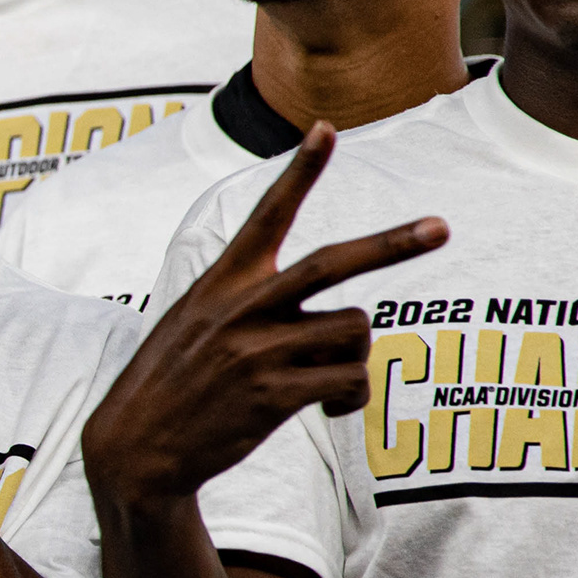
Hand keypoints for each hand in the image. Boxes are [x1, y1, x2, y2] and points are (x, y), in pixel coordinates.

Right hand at [86, 127, 447, 513]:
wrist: (136, 448)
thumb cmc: (173, 384)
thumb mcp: (195, 325)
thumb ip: (253, 307)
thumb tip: (342, 325)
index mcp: (223, 282)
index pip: (268, 215)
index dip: (300, 171)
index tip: (326, 130)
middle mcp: (243, 307)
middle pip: (334, 262)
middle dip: (393, 244)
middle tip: (441, 228)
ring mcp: (258, 350)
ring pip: (353, 330)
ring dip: (354, 357)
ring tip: (328, 380)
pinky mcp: (273, 394)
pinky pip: (349, 381)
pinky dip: (350, 397)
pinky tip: (328, 408)